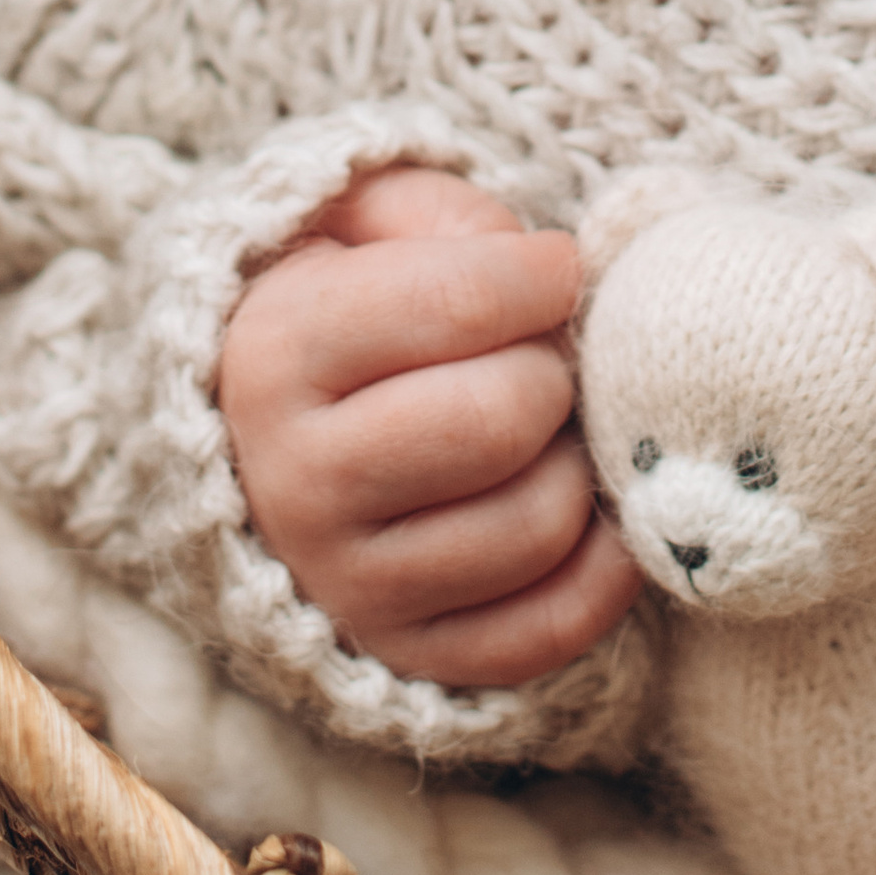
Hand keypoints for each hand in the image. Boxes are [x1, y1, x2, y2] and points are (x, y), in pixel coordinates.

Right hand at [217, 166, 640, 690]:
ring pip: (535, 524)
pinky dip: (602, 564)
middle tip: (543, 356)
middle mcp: (298, 484)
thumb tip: (556, 278)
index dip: (538, 276)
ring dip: (575, 463)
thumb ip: (455, 221)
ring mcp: (351, 586)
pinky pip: (552, 624)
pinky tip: (585, 505)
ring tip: (547, 430)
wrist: (273, 437)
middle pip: (500, 420)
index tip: (553, 270)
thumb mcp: (369, 225)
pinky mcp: (412, 654)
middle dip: (552, 372)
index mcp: (276, 357)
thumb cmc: (352, 307)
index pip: (458, 305)